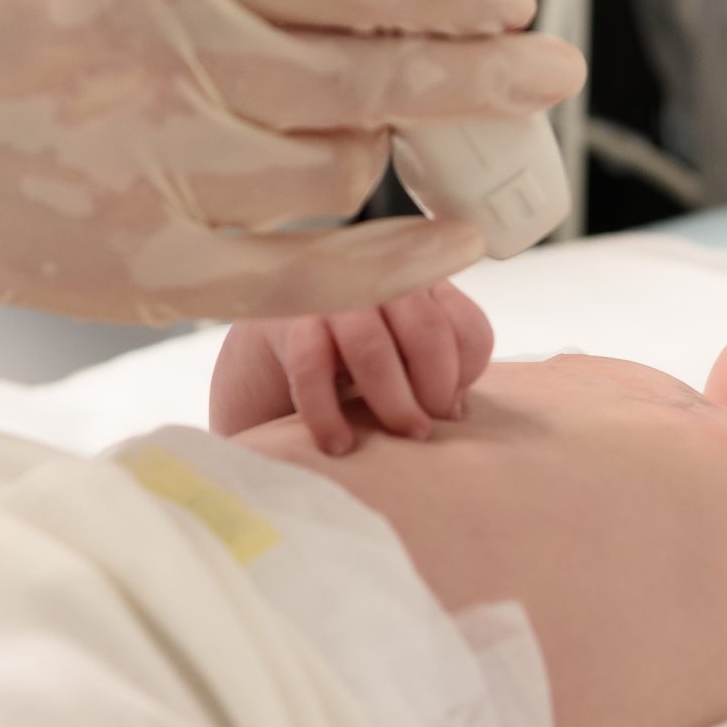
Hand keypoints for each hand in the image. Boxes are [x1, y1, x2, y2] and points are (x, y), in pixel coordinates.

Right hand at [0, 0, 583, 322]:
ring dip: (411, 152)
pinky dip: (390, 261)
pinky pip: (299, 279)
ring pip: (345, 173)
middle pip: (377, 78)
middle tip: (552, 70)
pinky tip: (451, 237)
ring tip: (448, 141)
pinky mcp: (127, 274)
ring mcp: (151, 184)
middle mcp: (167, 75)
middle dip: (485, 74)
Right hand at [212, 282, 493, 454]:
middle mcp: (376, 282)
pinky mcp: (283, 322)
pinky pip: (310, 368)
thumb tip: (454, 411)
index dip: (466, 372)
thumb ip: (431, 375)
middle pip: (426, 330)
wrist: (260, 358)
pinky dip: (327, 413)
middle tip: (423, 431)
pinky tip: (338, 444)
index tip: (450, 409)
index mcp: (415, 288)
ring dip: (392, 401)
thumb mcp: (396, 362)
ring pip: (371, 346)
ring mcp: (328, 297)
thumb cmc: (343, 366)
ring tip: (397, 436)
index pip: (464, 325)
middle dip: (434, 389)